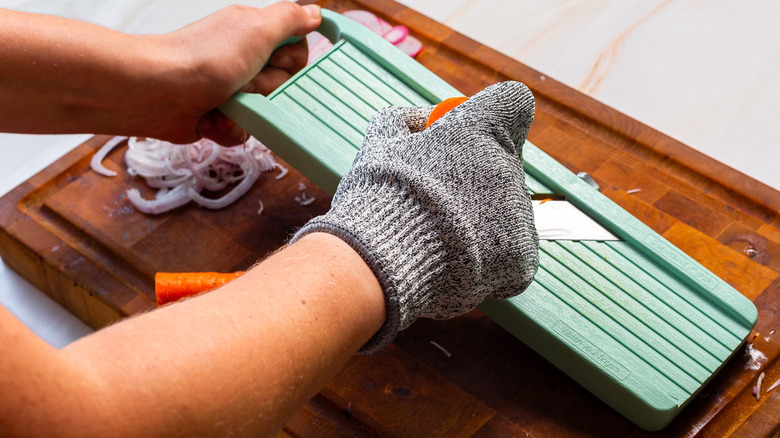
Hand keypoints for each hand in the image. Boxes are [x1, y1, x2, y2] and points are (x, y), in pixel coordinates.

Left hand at [155, 3, 321, 143]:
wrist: (157, 93)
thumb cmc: (202, 59)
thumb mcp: (256, 29)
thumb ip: (290, 18)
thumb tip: (315, 12)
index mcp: (254, 35)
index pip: (296, 54)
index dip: (290, 63)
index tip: (271, 59)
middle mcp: (244, 61)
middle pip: (284, 86)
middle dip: (267, 89)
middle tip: (244, 80)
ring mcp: (232, 90)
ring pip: (267, 112)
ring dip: (249, 112)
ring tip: (224, 101)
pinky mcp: (221, 116)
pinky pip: (246, 131)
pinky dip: (231, 127)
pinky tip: (213, 117)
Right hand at [291, 81, 539, 352]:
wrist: (382, 263)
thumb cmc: (378, 200)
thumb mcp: (379, 144)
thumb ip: (404, 121)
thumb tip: (422, 118)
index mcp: (480, 128)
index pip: (512, 104)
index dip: (490, 119)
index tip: (466, 138)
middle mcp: (508, 165)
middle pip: (504, 165)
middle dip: (476, 179)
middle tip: (437, 204)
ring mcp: (519, 213)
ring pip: (507, 210)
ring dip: (481, 221)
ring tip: (439, 240)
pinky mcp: (522, 256)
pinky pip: (512, 252)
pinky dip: (490, 260)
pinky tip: (457, 263)